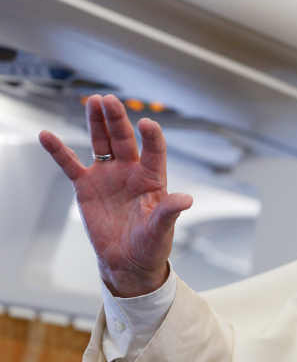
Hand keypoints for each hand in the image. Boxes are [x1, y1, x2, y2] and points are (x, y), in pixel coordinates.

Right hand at [38, 94, 191, 296]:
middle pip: (124, 139)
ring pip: (101, 143)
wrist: (128, 261)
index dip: (152, 137)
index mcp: (153, 178)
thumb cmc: (151, 244)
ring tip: (93, 101)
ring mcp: (108, 175)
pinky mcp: (87, 186)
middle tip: (109, 100)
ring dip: (97, 123)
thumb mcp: (162, 229)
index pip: (155, 151)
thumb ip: (169, 212)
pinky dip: (59, 150)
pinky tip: (46, 135)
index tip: (147, 124)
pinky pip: (71, 164)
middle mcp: (131, 171)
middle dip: (117, 120)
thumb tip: (186, 199)